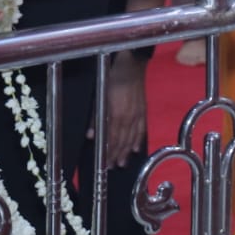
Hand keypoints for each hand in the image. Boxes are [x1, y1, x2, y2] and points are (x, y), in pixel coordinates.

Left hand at [95, 51, 146, 167]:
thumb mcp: (99, 97)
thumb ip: (96, 118)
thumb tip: (91, 136)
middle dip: (116, 155)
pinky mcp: (143, 110)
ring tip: (123, 163)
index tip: (104, 164)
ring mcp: (137, 114)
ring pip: (131, 137)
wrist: (131, 66)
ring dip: (126, 151)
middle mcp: (128, 118)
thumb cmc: (111, 80)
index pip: (111, 139)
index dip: (108, 152)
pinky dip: (138, 140)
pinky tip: (136, 148)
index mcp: (116, 115)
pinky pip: (141, 129)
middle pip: (122, 141)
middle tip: (112, 167)